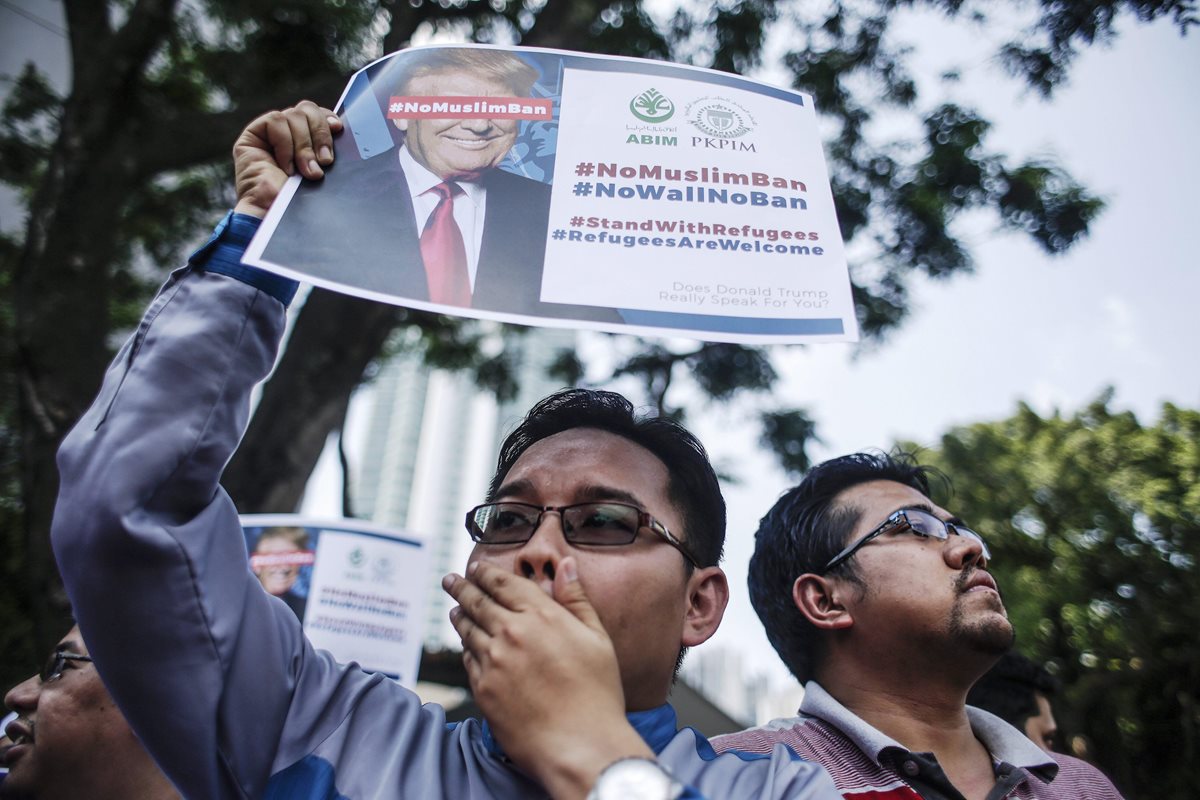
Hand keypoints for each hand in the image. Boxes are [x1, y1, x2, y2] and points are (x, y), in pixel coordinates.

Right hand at [232, 101, 341, 217]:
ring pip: (294, 115)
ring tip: (305, 171)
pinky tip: (285, 166)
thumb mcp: (321, 170)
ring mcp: (269, 135)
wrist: (277, 218)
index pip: (317, 115)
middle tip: (324, 162)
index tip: (338, 130)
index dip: (327, 118)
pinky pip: (275, 121)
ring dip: (303, 145)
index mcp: (305, 141)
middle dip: (319, 134)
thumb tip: (340, 128)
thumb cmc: (301, 202)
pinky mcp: (252, 136)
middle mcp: (287, 135)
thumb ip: (325, 148)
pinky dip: (285, 143)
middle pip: (307, 110)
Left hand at [443, 559, 653, 799]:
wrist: (580, 745)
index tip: (476, 567)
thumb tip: (566, 565)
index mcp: (542, 616)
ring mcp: (494, 662)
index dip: (486, 573)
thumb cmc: (597, 693)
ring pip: (468, 630)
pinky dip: (466, 648)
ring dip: (459, 616)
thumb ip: (576, 599)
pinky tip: (467, 646)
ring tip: (455, 610)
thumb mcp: (597, 638)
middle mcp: (512, 633)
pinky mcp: (483, 689)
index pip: (504, 584)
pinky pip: (469, 660)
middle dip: (461, 587)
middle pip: (477, 602)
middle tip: (450, 579)